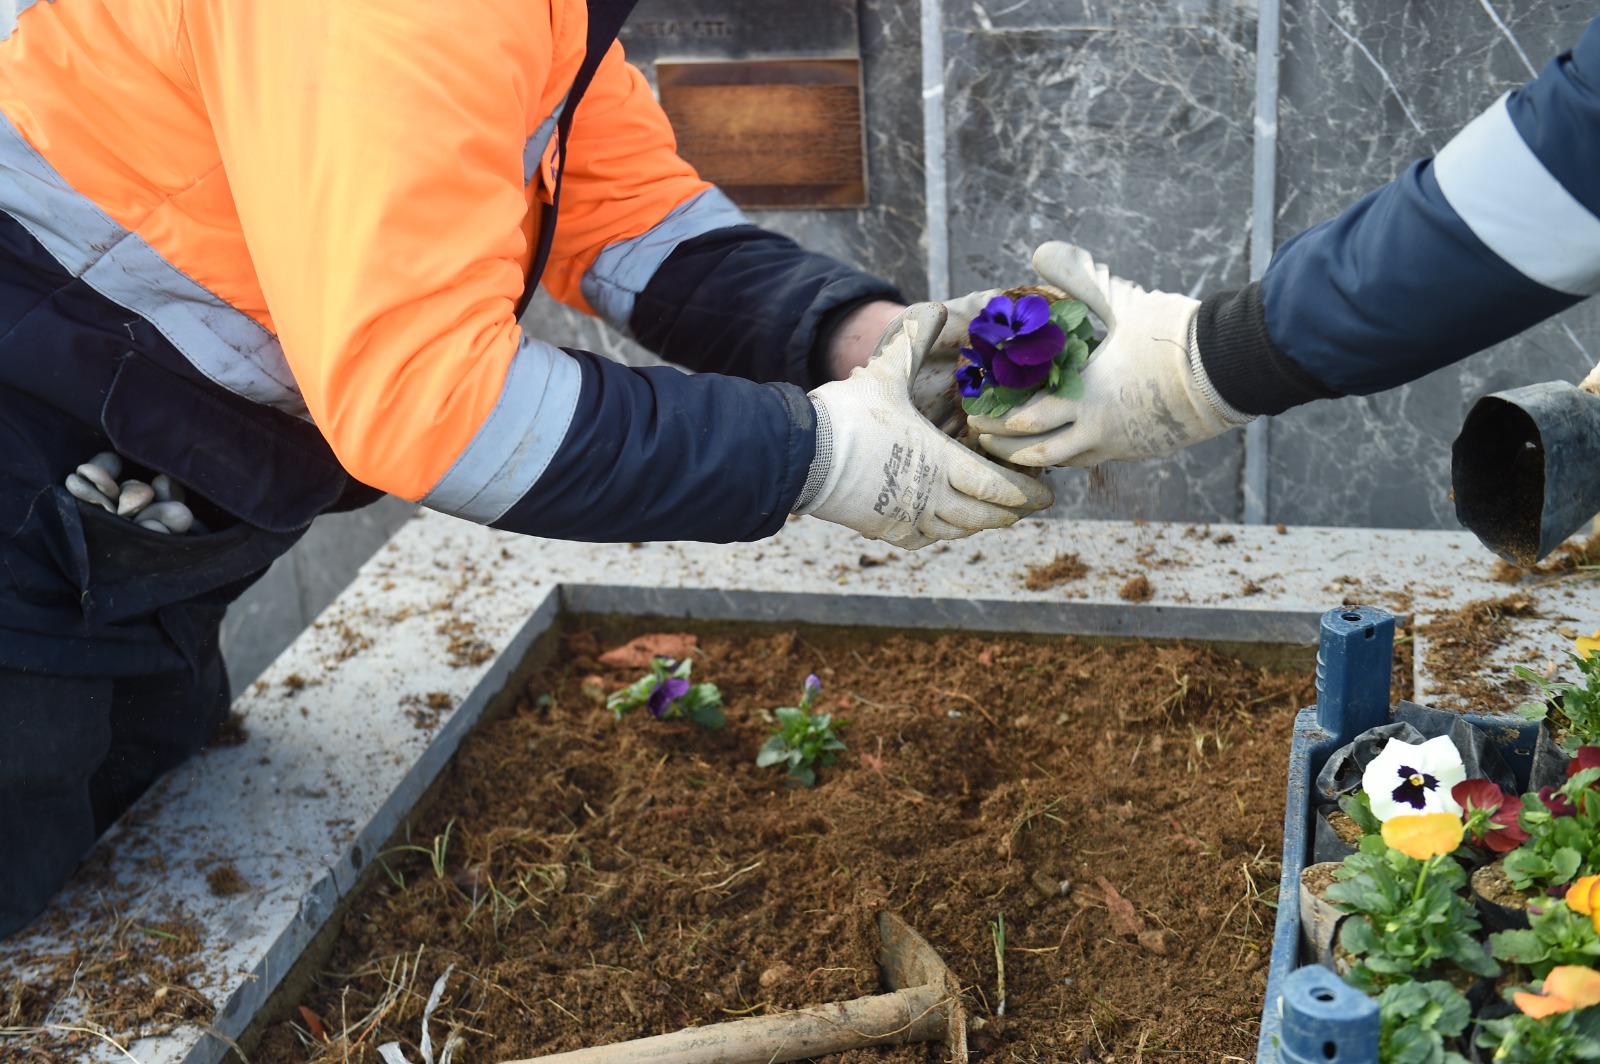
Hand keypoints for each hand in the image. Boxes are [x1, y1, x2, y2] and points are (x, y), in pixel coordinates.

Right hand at [799, 303, 1053, 548]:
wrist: (802, 455)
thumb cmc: (848, 414)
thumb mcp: (886, 373)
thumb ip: (915, 341)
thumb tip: (934, 306)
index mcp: (939, 462)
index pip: (996, 487)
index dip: (1025, 493)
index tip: (1046, 494)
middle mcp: (929, 497)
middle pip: (984, 516)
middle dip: (1012, 512)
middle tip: (1029, 505)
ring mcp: (906, 517)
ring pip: (957, 530)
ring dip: (980, 523)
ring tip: (996, 515)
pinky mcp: (884, 529)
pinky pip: (924, 539)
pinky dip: (943, 533)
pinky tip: (947, 525)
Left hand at [967, 243, 1251, 465]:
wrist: (1231, 369)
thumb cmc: (1174, 334)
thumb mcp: (1124, 301)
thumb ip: (1079, 280)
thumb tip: (1041, 251)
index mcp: (1085, 396)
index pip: (1025, 418)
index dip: (994, 418)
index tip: (972, 413)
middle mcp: (1097, 429)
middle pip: (1035, 452)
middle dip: (1004, 446)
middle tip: (980, 439)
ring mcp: (1120, 446)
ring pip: (1064, 463)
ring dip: (1034, 458)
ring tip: (1013, 451)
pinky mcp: (1140, 451)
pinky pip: (1094, 460)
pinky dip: (1069, 457)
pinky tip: (1061, 448)